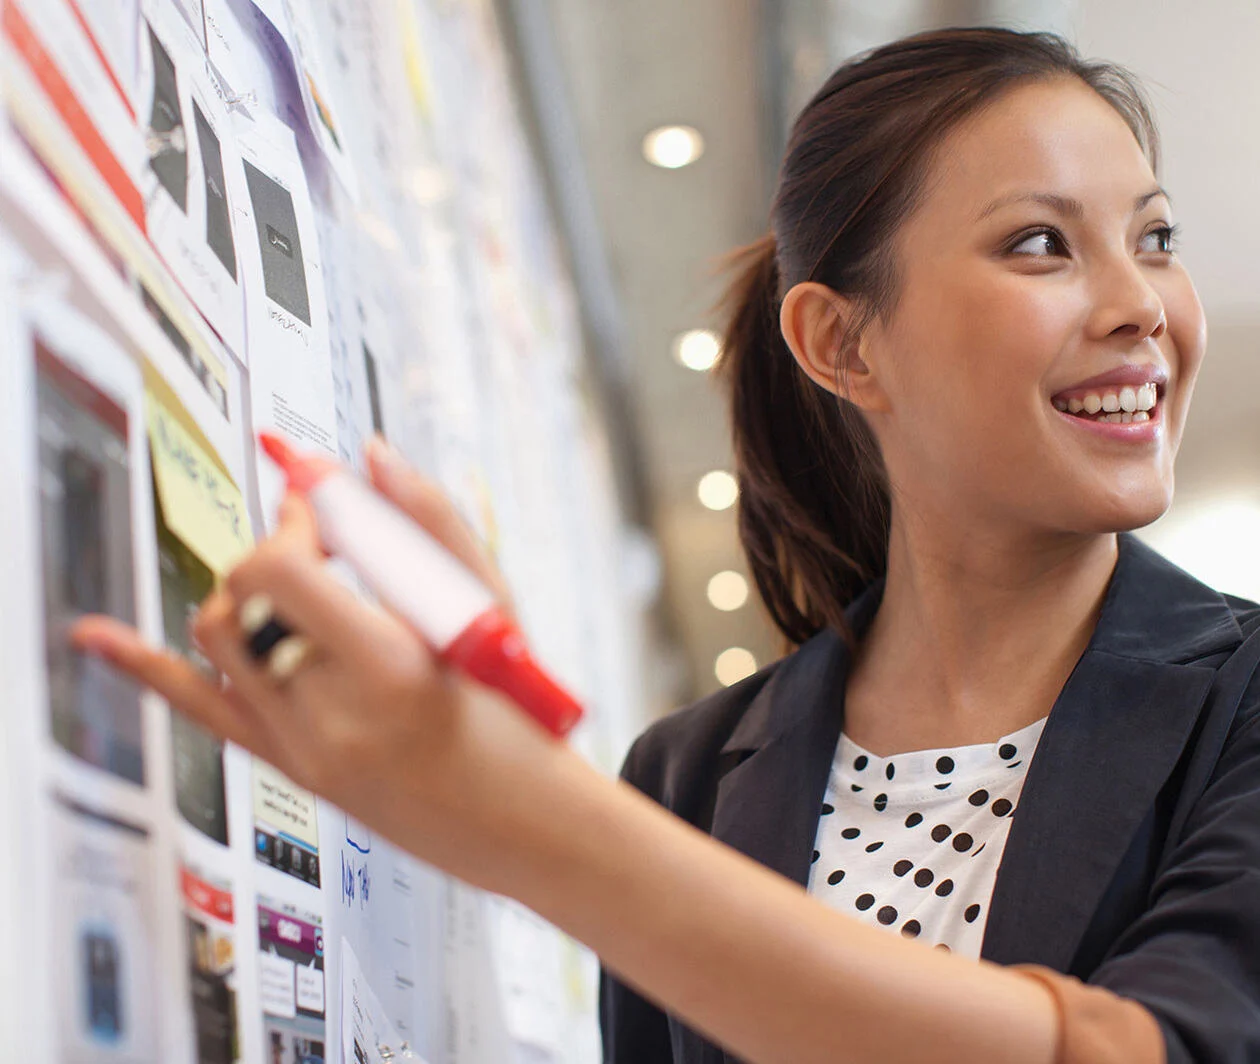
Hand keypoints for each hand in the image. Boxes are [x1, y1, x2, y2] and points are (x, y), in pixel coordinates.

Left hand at [71, 439, 554, 883]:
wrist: (519, 821)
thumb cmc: (517, 716)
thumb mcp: (489, 610)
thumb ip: (427, 522)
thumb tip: (370, 453)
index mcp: (388, 668)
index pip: (283, 572)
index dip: (293, 520)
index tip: (319, 501)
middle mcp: (329, 714)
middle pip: (245, 599)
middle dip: (274, 550)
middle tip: (316, 536)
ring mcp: (300, 747)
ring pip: (217, 641)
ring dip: (243, 592)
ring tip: (290, 582)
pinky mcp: (290, 766)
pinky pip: (201, 710)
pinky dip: (148, 667)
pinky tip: (98, 638)